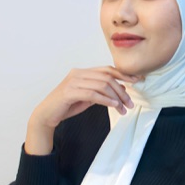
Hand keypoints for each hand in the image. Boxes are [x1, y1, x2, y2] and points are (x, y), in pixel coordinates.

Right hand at [25, 66, 142, 154]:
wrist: (46, 115)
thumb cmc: (67, 105)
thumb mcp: (88, 97)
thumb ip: (102, 91)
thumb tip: (122, 88)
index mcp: (83, 72)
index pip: (107, 69)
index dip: (123, 74)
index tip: (138, 80)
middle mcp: (78, 73)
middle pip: (107, 77)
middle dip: (122, 90)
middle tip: (130, 103)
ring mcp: (73, 82)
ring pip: (102, 85)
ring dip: (116, 98)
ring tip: (123, 109)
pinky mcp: (69, 92)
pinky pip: (93, 94)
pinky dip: (106, 100)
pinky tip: (114, 106)